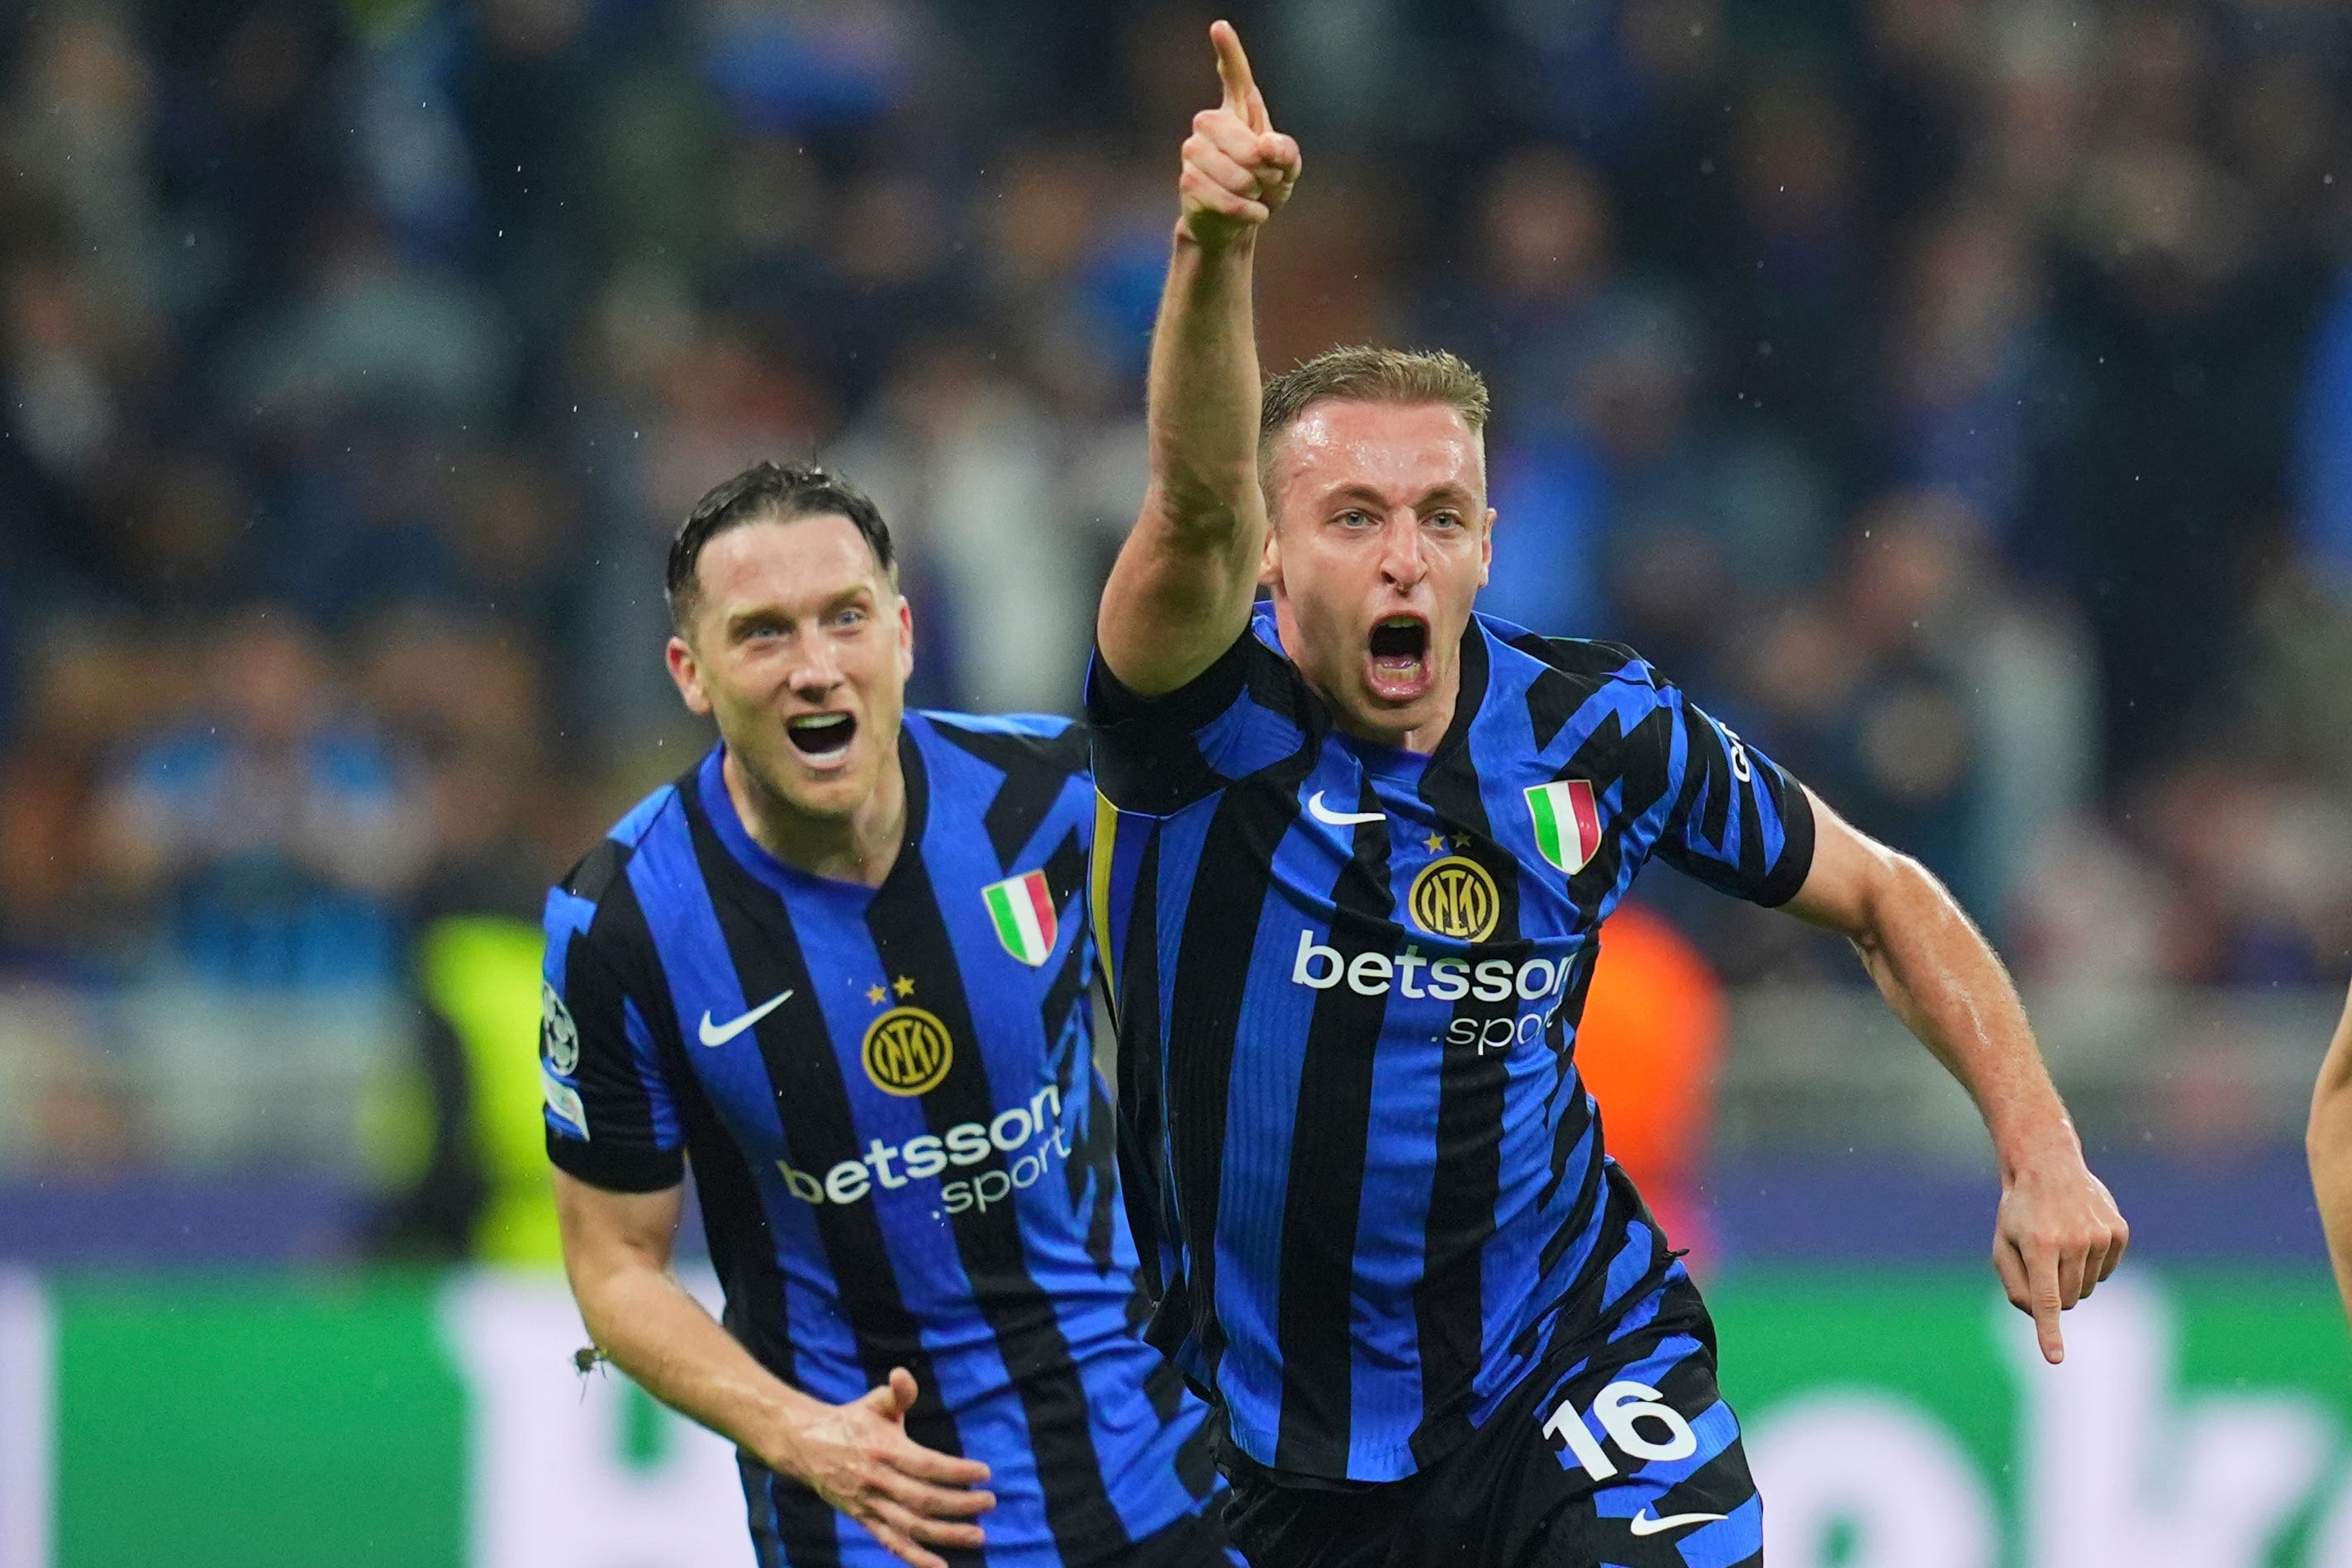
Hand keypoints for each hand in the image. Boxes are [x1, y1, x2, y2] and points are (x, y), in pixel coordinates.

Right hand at [774, 1368, 994, 1567]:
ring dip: (946, 1535)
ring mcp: (870, 1505)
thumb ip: (897, 1393)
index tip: (984, 1473)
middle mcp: (877, 1481)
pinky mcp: (864, 1520)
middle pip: (923, 1500)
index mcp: (884, 1450)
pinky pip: (891, 1543)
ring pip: (911, 1527)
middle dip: (960, 1504)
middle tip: (990, 1502)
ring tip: (978, 1536)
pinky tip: (940, 1566)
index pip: (927, 1466)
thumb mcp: (875, 1402)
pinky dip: (915, 1558)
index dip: (957, 1472)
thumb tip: (903, 1375)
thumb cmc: (851, 1422)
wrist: (806, 1446)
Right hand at [1177, 20, 1300, 248]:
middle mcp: (1210, 123)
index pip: (1234, 75)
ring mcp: (1194, 150)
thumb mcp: (1287, 169)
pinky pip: (1222, 196)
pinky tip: (1255, 212)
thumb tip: (1265, 145)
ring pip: (1231, 170)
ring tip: (1256, 194)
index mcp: (1239, 110)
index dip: (1229, 52)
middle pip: (1242, 140)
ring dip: (1253, 188)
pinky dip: (1246, 209)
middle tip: (1266, 178)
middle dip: (1262, 166)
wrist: (1236, 223)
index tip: (1220, 27)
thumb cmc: (1263, 187)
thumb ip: (1286, 152)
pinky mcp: (1188, 180)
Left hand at [1992, 1147, 2128, 1363]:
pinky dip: (2090, 1265)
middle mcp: (2074, 1242)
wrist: (2049, 1166)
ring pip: (2087, 1289)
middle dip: (2053, 1293)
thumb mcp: (2003, 1245)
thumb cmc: (2020, 1212)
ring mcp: (2100, 1237)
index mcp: (2040, 1245)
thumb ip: (2015, 1285)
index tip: (2054, 1358)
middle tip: (2041, 1263)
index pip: (2047, 1300)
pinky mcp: (2118, 1233)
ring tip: (2058, 1245)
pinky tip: (2078, 1239)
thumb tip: (2039, 1317)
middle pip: (2068, 1300)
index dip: (2049, 1332)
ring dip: (2071, 1278)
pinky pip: (2105, 1272)